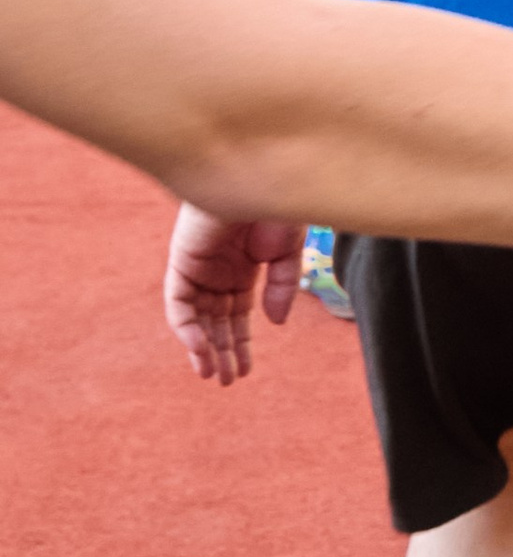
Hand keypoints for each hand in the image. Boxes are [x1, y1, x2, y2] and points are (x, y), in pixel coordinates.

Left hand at [164, 205, 306, 384]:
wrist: (255, 175)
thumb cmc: (276, 202)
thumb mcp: (289, 252)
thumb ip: (282, 287)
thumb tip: (275, 324)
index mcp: (243, 270)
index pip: (237, 316)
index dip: (241, 344)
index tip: (246, 372)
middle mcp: (217, 273)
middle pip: (215, 322)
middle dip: (222, 353)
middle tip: (227, 382)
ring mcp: (198, 268)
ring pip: (195, 319)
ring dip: (203, 348)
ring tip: (213, 375)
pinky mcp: (182, 262)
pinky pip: (179, 305)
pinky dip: (188, 329)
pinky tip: (202, 349)